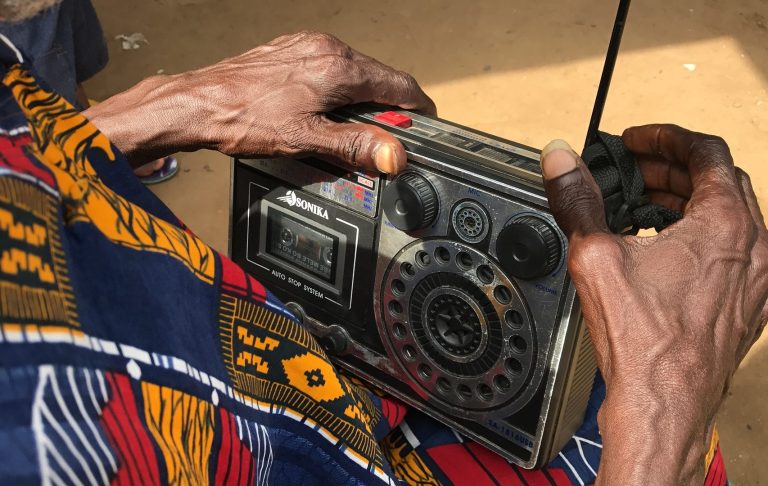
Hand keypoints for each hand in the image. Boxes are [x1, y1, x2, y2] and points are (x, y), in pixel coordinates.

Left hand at [86, 32, 434, 171]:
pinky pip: (331, 67)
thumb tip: (395, 155)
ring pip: (355, 72)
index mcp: (338, 67)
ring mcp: (308, 45)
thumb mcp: (307, 139)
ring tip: (354, 130)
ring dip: (363, 99)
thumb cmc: (244, 118)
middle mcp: (326, 48)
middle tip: (386, 139)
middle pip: (379, 77)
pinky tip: (327, 111)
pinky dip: (340, 89)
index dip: (418, 109)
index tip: (426, 126)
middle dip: (389, 108)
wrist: (198, 104)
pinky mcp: (292, 50)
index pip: (399, 84)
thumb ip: (356, 145)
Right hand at [539, 126, 766, 484]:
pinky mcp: (751, 302)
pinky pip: (735, 249)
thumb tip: (560, 160)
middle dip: (672, 167)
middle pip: (720, 180)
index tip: (638, 139)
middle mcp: (755, 247)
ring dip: (688, 199)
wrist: (665, 402)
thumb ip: (577, 199)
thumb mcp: (595, 256)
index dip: (665, 137)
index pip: (706, 151)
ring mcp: (758, 277)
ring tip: (645, 204)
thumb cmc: (643, 341)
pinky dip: (703, 232)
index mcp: (726, 225)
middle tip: (634, 170)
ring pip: (732, 214)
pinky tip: (665, 246)